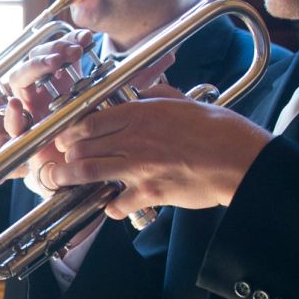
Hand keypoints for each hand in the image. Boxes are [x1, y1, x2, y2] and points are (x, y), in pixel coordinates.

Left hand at [41, 75, 271, 217]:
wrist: (238, 158)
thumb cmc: (217, 130)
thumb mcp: (184, 102)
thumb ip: (159, 95)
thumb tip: (146, 90)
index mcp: (141, 114)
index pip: (91, 122)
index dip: (71, 132)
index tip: (64, 138)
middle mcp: (133, 139)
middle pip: (83, 147)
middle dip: (66, 156)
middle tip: (60, 161)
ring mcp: (139, 167)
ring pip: (89, 172)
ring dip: (71, 178)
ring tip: (61, 182)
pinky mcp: (149, 192)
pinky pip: (117, 203)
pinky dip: (110, 207)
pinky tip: (110, 208)